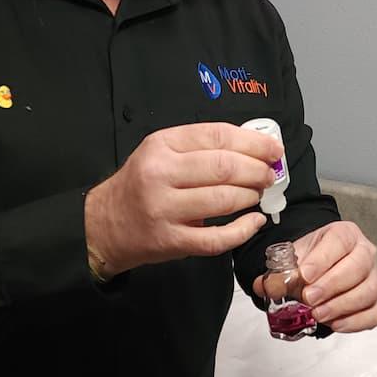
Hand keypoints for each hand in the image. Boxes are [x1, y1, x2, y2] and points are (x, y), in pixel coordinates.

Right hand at [84, 123, 280, 276]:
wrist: (103, 224)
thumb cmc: (140, 185)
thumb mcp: (160, 152)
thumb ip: (200, 147)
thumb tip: (253, 147)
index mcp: (161, 145)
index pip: (217, 136)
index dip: (253, 142)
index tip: (273, 149)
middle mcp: (160, 174)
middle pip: (224, 167)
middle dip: (257, 170)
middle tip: (269, 175)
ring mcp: (164, 209)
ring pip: (223, 200)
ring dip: (251, 196)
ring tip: (258, 194)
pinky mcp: (170, 240)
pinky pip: (217, 238)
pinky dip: (243, 230)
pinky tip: (253, 222)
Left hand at [258, 222, 376, 332]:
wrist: (319, 271)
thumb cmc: (312, 262)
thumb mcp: (292, 260)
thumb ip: (279, 273)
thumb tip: (268, 287)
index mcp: (345, 235)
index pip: (339, 241)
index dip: (322, 259)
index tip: (305, 275)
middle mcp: (364, 253)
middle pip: (358, 267)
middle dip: (331, 285)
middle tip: (309, 298)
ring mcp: (372, 279)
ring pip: (368, 291)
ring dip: (341, 305)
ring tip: (318, 313)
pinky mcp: (374, 303)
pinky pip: (374, 314)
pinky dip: (355, 322)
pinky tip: (334, 323)